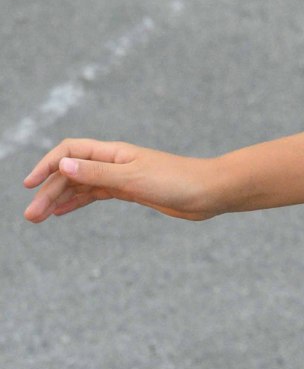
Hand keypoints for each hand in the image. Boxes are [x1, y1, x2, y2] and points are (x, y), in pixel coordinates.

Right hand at [21, 139, 222, 222]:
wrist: (210, 192)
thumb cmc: (176, 181)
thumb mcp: (133, 178)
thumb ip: (97, 174)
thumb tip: (63, 165)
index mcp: (114, 152)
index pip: (70, 151)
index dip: (47, 164)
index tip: (29, 185)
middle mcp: (114, 162)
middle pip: (72, 172)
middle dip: (48, 191)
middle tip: (30, 217)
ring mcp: (122, 177)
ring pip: (81, 185)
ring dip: (59, 199)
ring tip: (39, 218)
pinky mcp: (131, 191)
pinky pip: (95, 194)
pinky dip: (77, 202)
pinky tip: (61, 212)